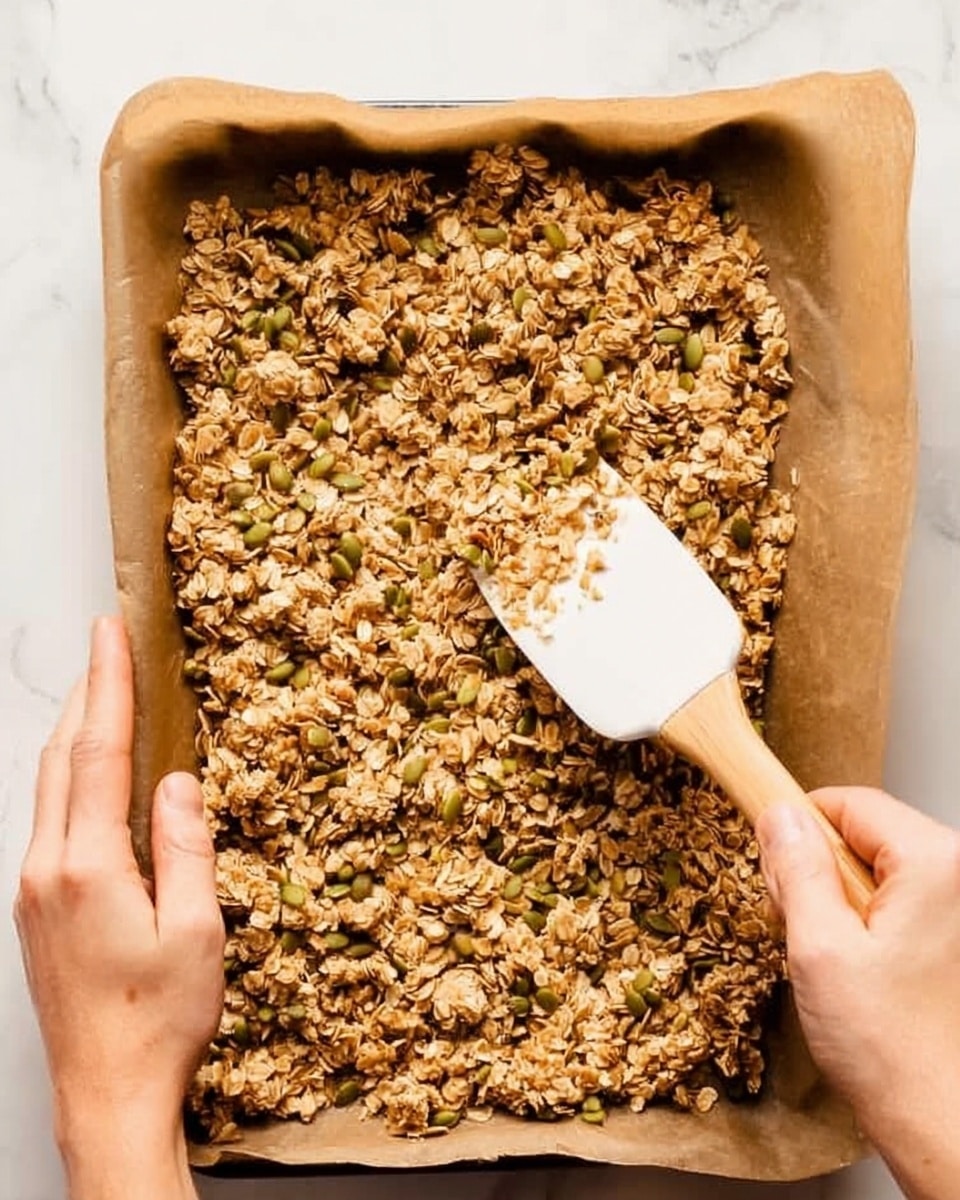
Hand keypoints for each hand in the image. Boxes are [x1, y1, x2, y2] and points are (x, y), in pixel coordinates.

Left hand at [14, 616, 223, 1199]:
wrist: (106, 1095)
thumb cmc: (158, 1021)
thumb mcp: (195, 930)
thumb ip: (186, 846)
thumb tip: (179, 781)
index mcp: (88, 867)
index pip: (98, 753)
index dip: (108, 686)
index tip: (112, 635)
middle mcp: (47, 870)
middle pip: (61, 760)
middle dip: (85, 696)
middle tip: (106, 648)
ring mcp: (33, 891)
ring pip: (47, 789)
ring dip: (73, 736)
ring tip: (101, 697)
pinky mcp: (35, 910)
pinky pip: (48, 822)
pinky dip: (69, 779)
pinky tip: (88, 777)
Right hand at [757, 789, 959, 1199]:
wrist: (943, 1123)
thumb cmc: (894, 1051)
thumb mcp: (819, 948)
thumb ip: (796, 870)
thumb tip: (779, 817)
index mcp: (937, 864)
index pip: (852, 803)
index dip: (800, 825)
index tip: (770, 855)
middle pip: (868, 833)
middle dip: (821, 871)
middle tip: (804, 926)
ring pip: (880, 870)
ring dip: (843, 902)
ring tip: (835, 957)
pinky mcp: (956, 939)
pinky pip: (901, 902)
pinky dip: (868, 925)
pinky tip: (860, 969)